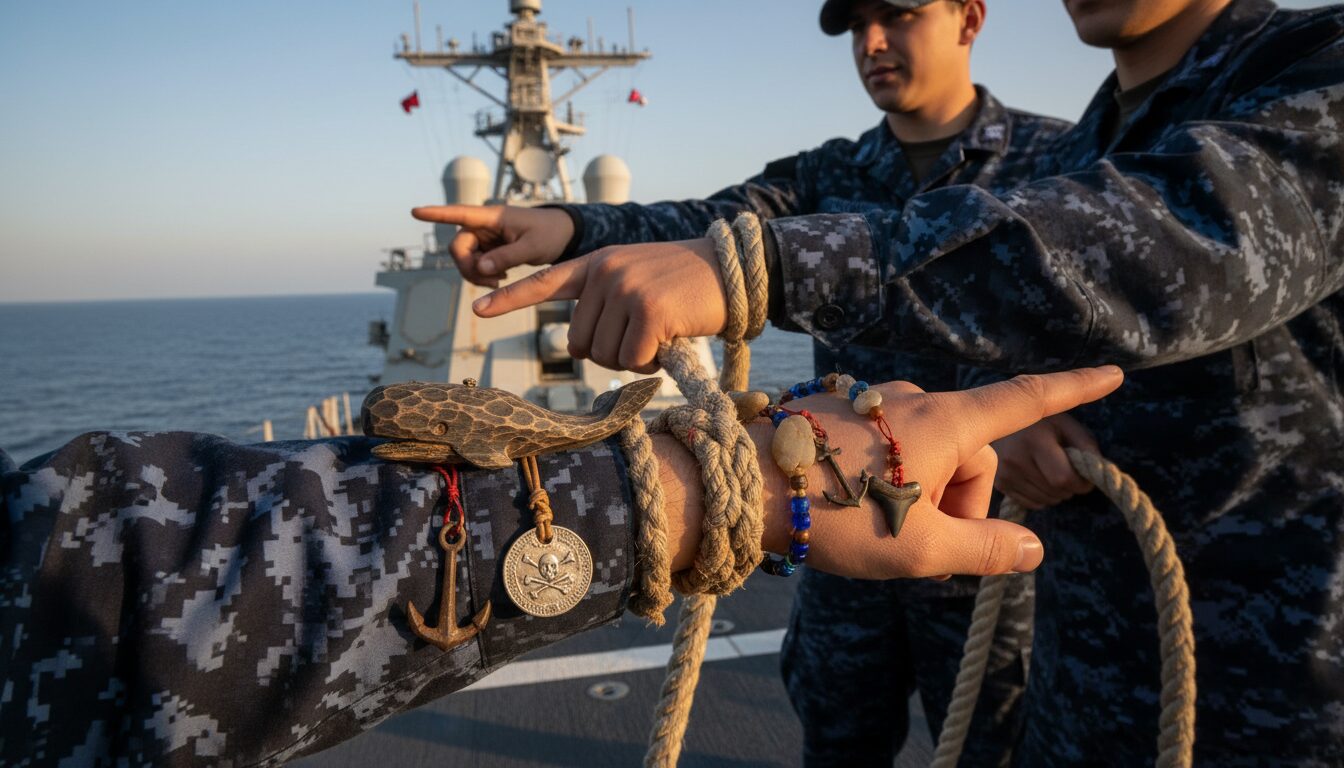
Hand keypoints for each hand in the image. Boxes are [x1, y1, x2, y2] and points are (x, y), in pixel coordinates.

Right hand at [411, 205, 574, 287]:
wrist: (562, 235)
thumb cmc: (549, 234)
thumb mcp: (532, 247)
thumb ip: (507, 257)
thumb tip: (480, 267)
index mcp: (492, 217)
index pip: (460, 213)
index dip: (437, 214)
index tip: (415, 212)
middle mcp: (483, 225)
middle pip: (458, 247)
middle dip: (467, 267)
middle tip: (491, 282)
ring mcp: (484, 238)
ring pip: (464, 259)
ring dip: (475, 274)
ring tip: (498, 282)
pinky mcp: (488, 249)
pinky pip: (474, 265)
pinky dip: (482, 275)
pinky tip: (500, 278)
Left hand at [473, 239, 727, 372]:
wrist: (730, 270)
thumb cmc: (685, 285)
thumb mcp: (637, 279)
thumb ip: (605, 301)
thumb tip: (583, 346)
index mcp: (597, 263)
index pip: (543, 281)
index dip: (509, 298)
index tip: (476, 308)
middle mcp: (605, 272)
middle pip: (579, 343)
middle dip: (608, 353)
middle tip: (641, 339)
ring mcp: (625, 289)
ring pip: (604, 356)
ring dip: (632, 360)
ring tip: (659, 336)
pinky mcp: (648, 311)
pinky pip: (633, 361)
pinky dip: (651, 364)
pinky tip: (669, 342)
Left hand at [658, 367, 1124, 578]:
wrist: (737, 484)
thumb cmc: (833, 514)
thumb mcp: (920, 547)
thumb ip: (986, 549)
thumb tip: (1033, 549)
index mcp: (945, 422)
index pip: (1024, 400)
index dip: (1070, 391)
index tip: (1111, 373)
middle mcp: (912, 399)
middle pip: (969, 455)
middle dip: (959, 505)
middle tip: (916, 547)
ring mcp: (872, 403)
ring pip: (925, 457)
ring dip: (919, 498)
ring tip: (873, 532)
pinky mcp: (838, 415)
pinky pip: (885, 451)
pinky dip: (885, 484)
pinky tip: (846, 511)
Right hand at [991, 412, 1098, 509]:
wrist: (999, 416)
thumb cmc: (1042, 421)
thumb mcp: (1067, 424)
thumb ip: (1086, 447)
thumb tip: (1096, 474)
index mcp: (1034, 441)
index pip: (1063, 478)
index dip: (1082, 483)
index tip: (1086, 476)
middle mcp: (1014, 459)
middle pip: (1056, 492)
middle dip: (1071, 487)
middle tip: (1070, 470)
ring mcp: (1004, 474)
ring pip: (1046, 501)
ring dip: (1057, 493)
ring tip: (1052, 472)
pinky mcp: (999, 484)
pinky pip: (1032, 504)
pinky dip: (1043, 497)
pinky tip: (1039, 478)